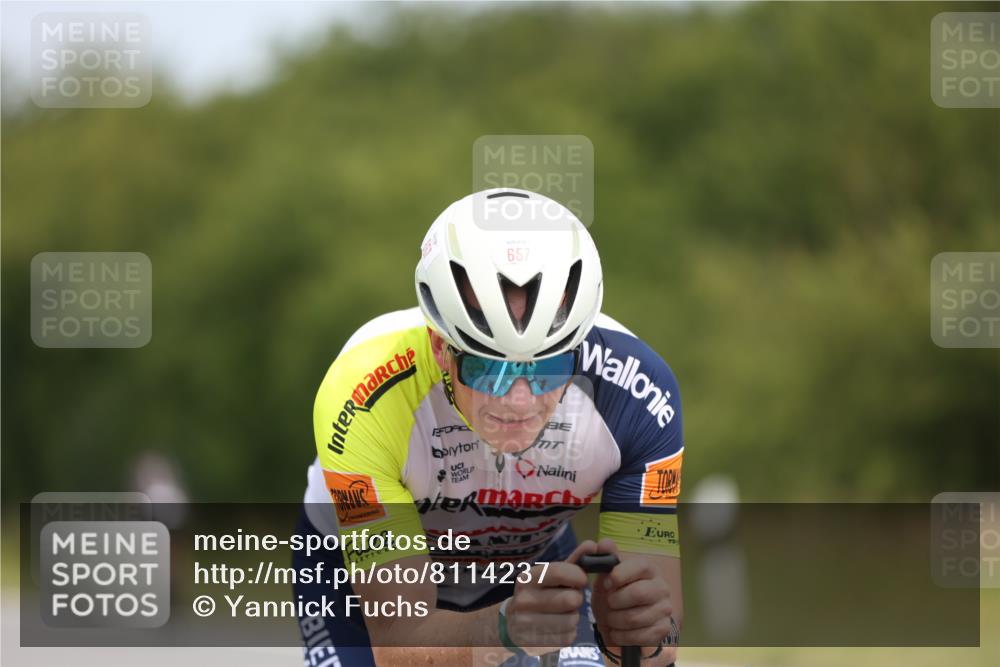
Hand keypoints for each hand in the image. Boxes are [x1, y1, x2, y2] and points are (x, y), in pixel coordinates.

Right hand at [503, 540, 598, 654]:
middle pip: (570, 599)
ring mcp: (527, 624)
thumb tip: (593, 545)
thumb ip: (574, 560)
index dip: (578, 576)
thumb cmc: (538, 593)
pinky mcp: (535, 644)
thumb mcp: (551, 576)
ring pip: (572, 620)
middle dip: (576, 599)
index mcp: (527, 579)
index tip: (581, 580)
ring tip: (563, 614)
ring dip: (574, 618)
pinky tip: (558, 628)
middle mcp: (524, 600)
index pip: (560, 571)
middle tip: (569, 600)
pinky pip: (568, 637)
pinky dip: (569, 633)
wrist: (510, 623)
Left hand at [590, 539, 674, 653]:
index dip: (620, 575)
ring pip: (635, 617)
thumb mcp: (606, 575)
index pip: (640, 566)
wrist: (620, 620)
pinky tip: (617, 631)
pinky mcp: (663, 629)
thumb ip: (606, 557)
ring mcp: (665, 609)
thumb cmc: (614, 592)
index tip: (606, 583)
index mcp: (649, 569)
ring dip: (615, 621)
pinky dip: (622, 636)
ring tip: (611, 618)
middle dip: (615, 602)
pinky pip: (640, 636)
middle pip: (639, 593)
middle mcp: (661, 587)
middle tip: (609, 603)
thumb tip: (604, 543)